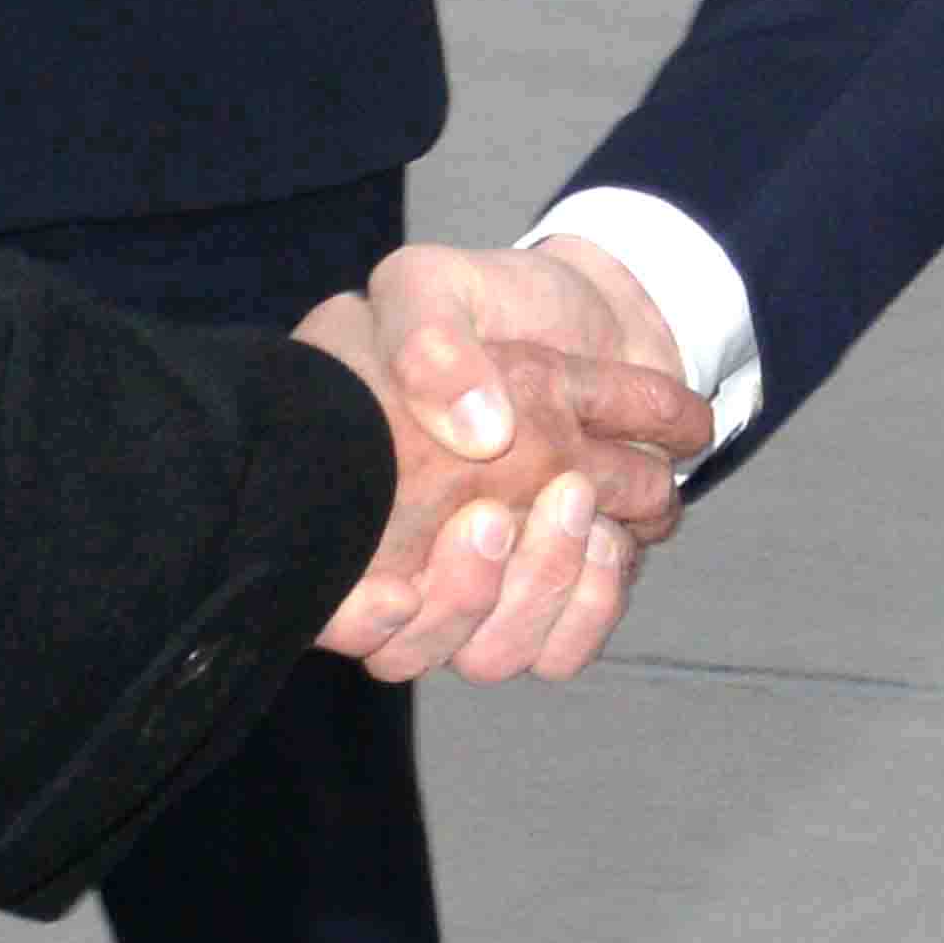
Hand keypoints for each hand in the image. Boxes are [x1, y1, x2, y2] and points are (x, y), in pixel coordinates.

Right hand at [321, 244, 702, 683]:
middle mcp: (411, 562)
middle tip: (495, 515)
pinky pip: (564, 650)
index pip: (331, 610)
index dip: (354, 623)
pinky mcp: (558, 587)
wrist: (582, 308)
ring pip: (496, 654)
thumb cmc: (484, 305)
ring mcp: (487, 585)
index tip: (391, 595)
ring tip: (573, 503)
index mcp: (358, 502)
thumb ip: (430, 341)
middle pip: (414, 649)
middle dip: (465, 594)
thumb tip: (481, 429)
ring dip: (539, 587)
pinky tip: (613, 539)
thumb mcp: (433, 288)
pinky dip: (594, 605)